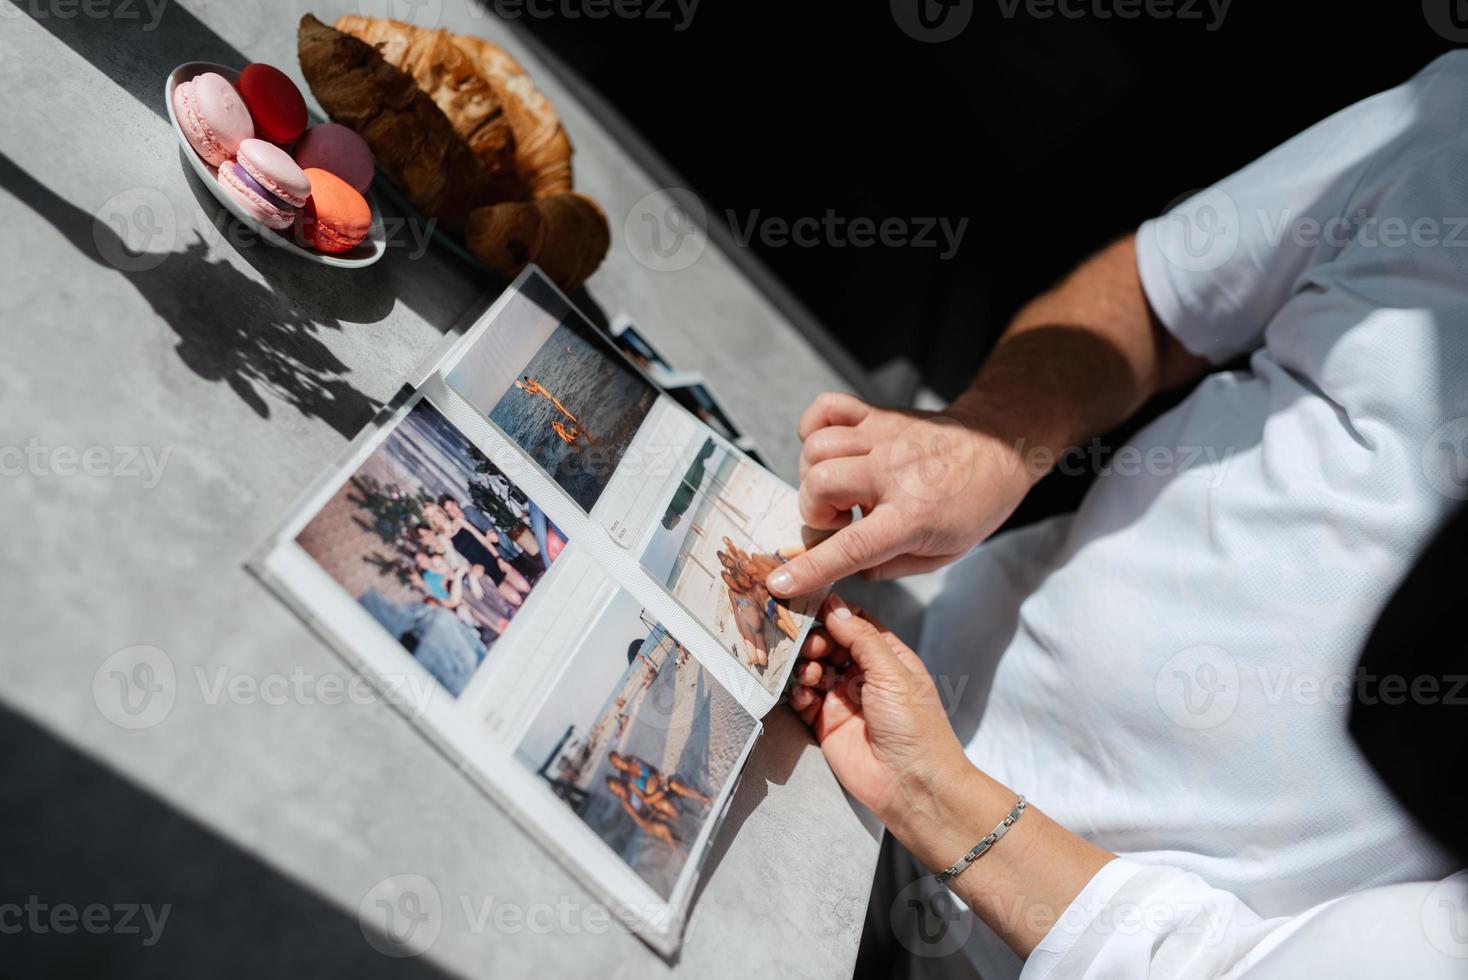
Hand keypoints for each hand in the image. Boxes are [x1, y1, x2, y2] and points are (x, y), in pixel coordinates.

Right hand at [767, 391, 1031, 596]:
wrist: (999, 448)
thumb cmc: (973, 505)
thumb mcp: (943, 554)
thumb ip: (891, 566)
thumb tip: (850, 568)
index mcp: (911, 516)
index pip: (850, 546)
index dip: (810, 567)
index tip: (779, 582)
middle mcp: (891, 472)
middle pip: (820, 484)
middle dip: (814, 511)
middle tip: (838, 520)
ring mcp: (882, 437)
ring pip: (816, 448)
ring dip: (814, 476)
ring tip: (840, 490)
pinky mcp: (877, 414)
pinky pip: (826, 408)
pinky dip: (813, 426)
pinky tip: (829, 450)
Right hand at [789, 594, 968, 826]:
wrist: (912, 785)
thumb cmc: (915, 727)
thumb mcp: (892, 672)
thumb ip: (861, 637)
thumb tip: (835, 605)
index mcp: (888, 657)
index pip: (855, 624)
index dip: (833, 614)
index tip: (809, 605)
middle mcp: (864, 675)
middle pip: (828, 644)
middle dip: (814, 640)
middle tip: (809, 647)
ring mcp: (843, 699)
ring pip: (812, 669)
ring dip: (804, 666)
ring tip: (809, 674)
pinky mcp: (826, 724)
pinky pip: (803, 700)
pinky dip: (798, 693)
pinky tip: (803, 695)